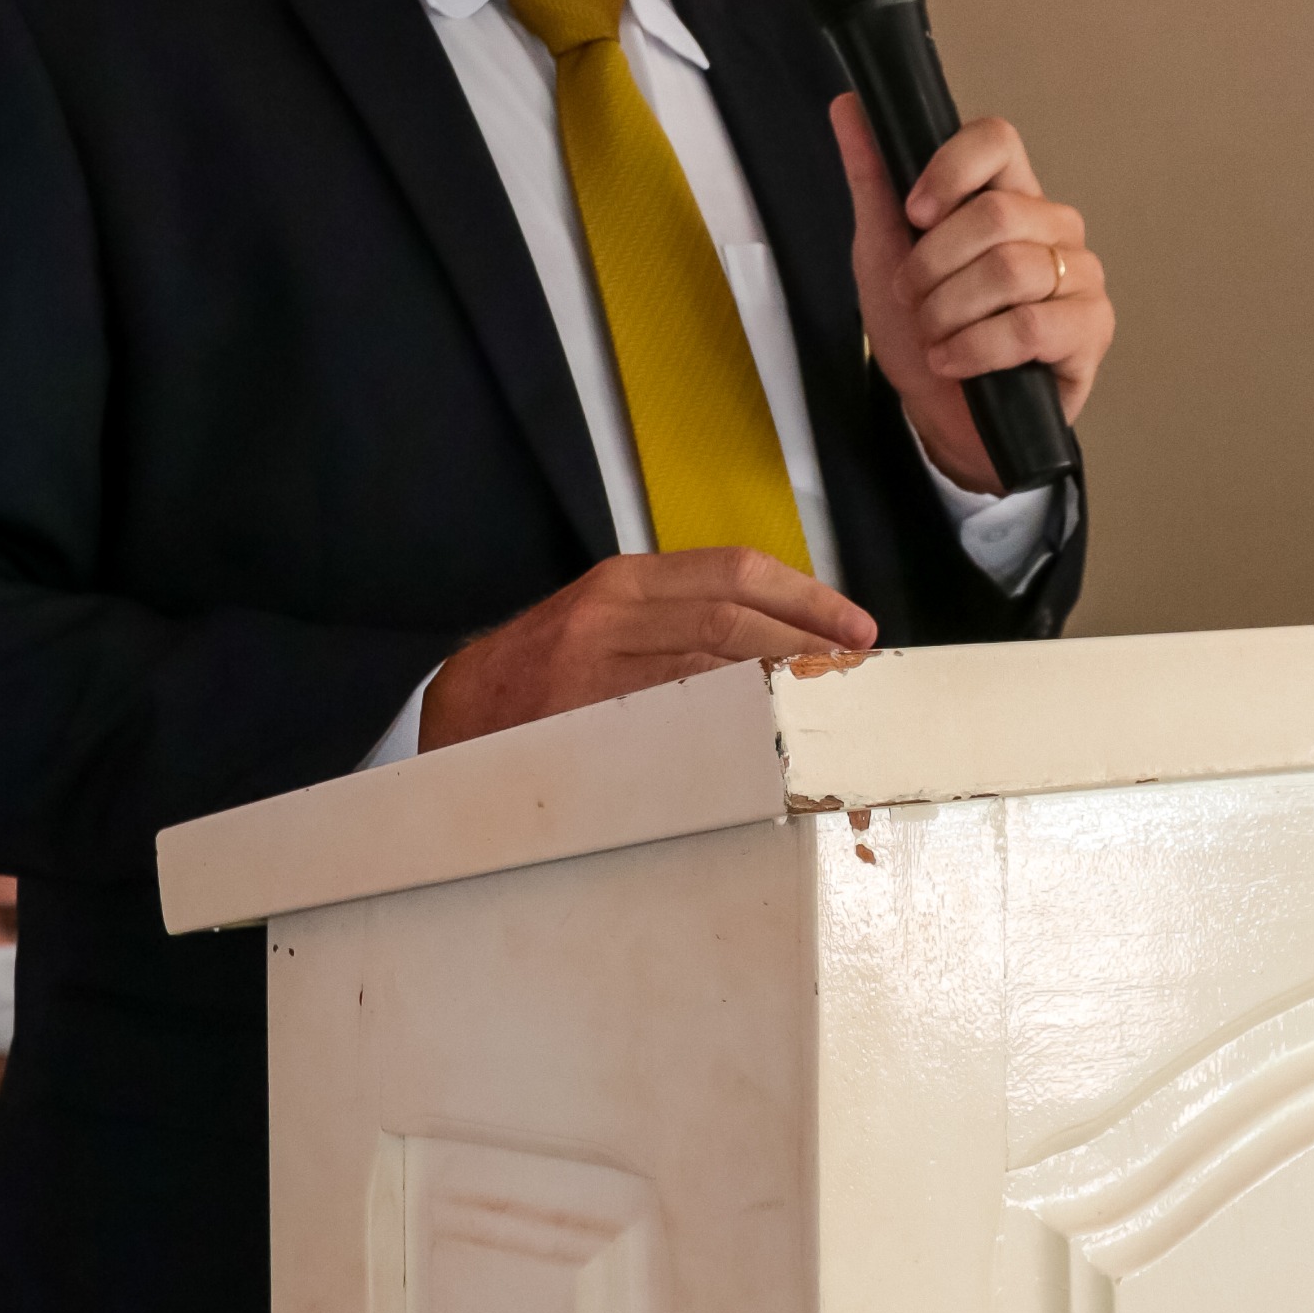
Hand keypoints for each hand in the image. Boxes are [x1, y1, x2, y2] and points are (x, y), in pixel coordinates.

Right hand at [419, 549, 875, 748]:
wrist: (458, 713)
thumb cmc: (544, 672)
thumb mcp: (603, 621)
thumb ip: (676, 620)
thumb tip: (779, 643)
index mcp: (622, 582)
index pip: (733, 570)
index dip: (805, 596)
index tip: (855, 627)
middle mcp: (611, 613)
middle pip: (732, 617)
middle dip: (804, 645)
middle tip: (854, 677)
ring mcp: (595, 669)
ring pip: (708, 667)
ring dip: (777, 688)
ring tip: (828, 708)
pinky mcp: (586, 722)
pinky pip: (673, 723)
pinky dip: (729, 729)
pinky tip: (769, 742)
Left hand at [832, 94, 1114, 494]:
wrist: (941, 415)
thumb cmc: (922, 331)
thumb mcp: (884, 253)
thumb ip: (874, 180)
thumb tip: (848, 104)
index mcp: (1008, 193)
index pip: (997, 140)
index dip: (950, 170)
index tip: (913, 214)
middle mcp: (1053, 225)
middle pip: (995, 214)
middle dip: (933, 266)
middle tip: (913, 300)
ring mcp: (1080, 275)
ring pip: (1010, 270)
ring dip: (949, 312)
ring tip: (933, 337)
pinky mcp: (1091, 328)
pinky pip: (1031, 325)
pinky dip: (976, 347)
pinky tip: (953, 361)